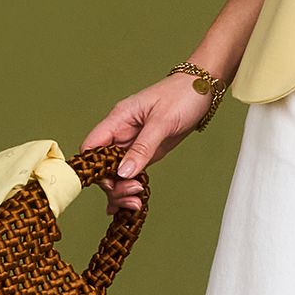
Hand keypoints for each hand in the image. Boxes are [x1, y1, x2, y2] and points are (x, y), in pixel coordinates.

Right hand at [81, 75, 214, 214]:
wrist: (202, 89)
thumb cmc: (182, 95)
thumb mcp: (162, 121)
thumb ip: (143, 147)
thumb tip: (123, 172)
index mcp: (118, 120)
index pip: (92, 146)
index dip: (93, 167)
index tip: (108, 183)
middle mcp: (121, 133)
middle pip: (102, 166)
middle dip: (113, 184)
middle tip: (133, 194)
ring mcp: (133, 145)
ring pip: (116, 173)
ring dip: (122, 191)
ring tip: (137, 203)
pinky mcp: (146, 153)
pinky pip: (131, 174)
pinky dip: (130, 189)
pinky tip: (131, 205)